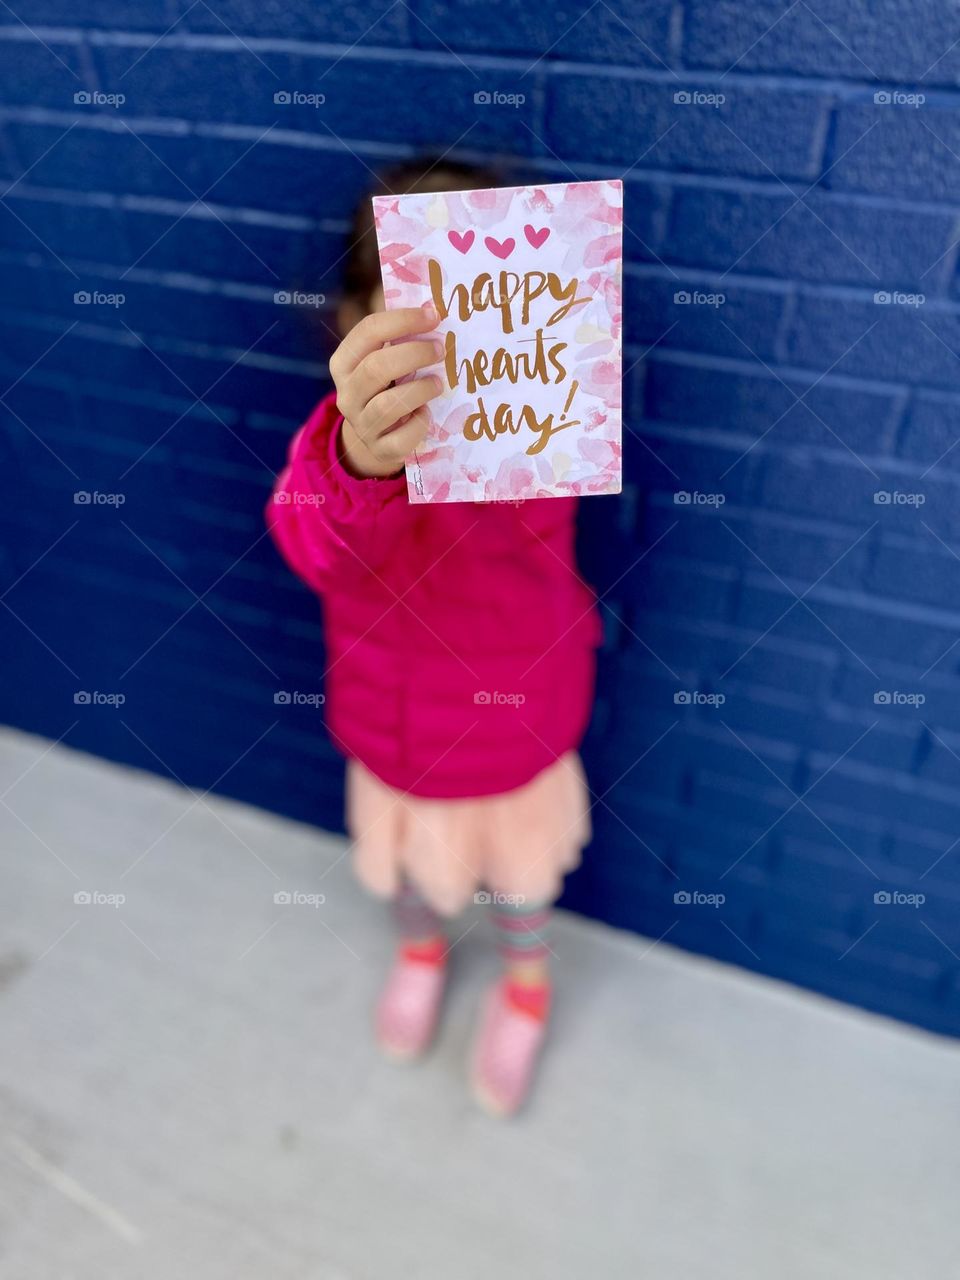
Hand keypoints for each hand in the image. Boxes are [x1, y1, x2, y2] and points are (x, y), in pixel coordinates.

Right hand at [330, 305, 443, 478]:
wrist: (376, 437)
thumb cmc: (387, 386)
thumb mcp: (383, 359)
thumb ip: (399, 337)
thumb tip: (435, 306)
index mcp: (344, 362)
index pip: (368, 330)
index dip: (403, 320)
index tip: (434, 315)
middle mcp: (347, 393)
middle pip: (376, 367)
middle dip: (414, 353)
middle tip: (442, 349)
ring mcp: (361, 424)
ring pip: (388, 405)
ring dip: (420, 389)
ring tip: (439, 382)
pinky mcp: (380, 448)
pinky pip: (401, 439)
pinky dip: (420, 424)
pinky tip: (428, 414)